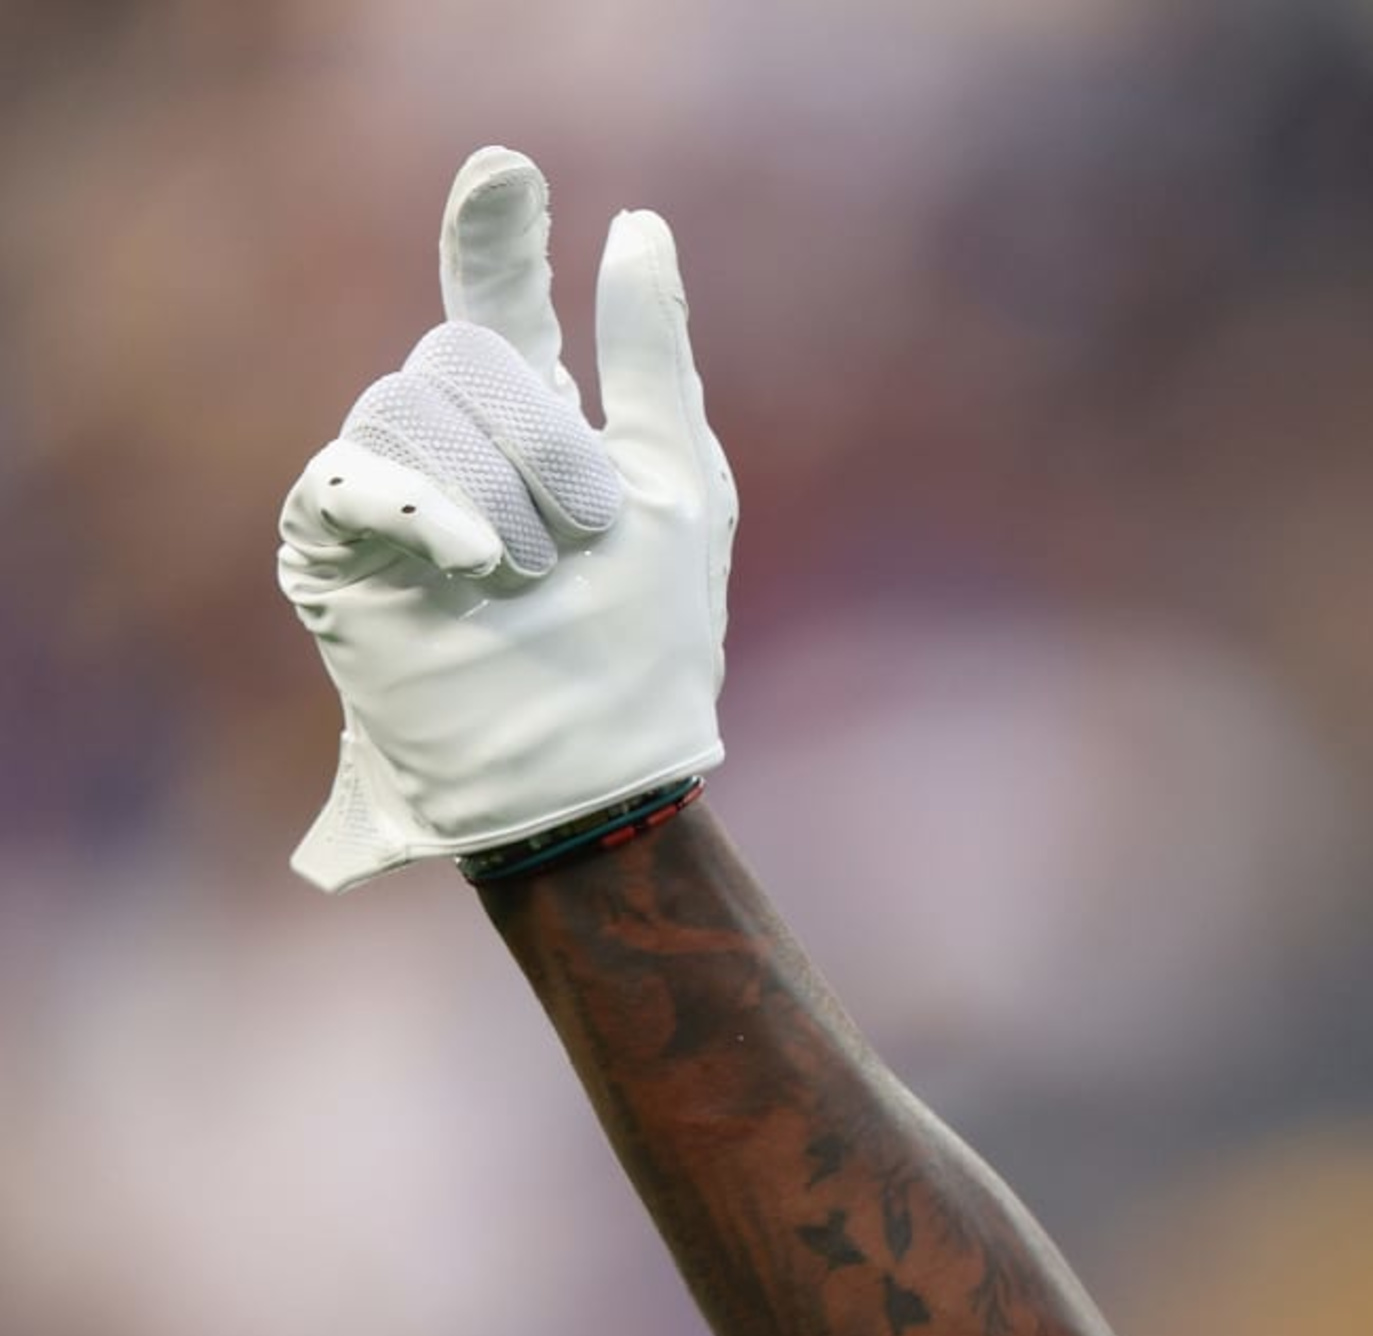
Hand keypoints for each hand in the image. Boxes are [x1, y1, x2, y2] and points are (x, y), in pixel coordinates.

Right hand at [278, 145, 735, 890]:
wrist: (595, 771)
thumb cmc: (647, 640)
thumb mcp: (678, 483)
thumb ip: (653, 355)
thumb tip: (639, 224)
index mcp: (532, 419)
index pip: (498, 300)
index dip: (496, 234)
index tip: (510, 170)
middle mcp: (450, 440)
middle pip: (467, 350)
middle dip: (550, 444)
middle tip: (589, 537)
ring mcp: (389, 488)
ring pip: (413, 404)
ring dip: (502, 494)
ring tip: (534, 577)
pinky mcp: (337, 547)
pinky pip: (351, 475)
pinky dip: (422, 508)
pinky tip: (476, 561)